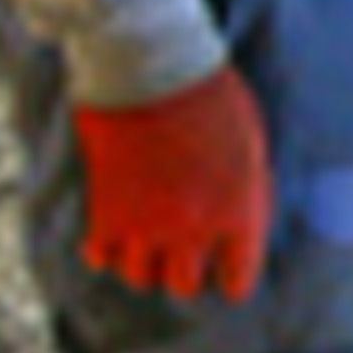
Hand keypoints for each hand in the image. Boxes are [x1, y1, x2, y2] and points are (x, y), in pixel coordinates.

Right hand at [76, 72, 274, 299]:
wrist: (150, 66)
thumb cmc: (210, 94)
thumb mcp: (251, 144)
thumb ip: (245, 191)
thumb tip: (237, 220)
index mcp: (238, 213)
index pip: (238, 281)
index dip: (231, 276)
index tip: (224, 269)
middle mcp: (193, 229)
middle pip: (184, 285)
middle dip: (185, 269)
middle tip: (181, 250)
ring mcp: (146, 226)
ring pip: (140, 278)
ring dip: (144, 261)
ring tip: (145, 241)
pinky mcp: (106, 213)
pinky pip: (101, 258)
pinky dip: (106, 251)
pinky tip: (111, 234)